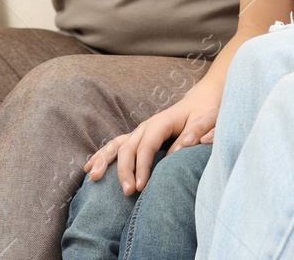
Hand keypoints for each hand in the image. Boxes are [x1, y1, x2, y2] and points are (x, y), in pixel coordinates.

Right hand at [82, 89, 219, 195]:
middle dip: (124, 170)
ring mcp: (140, 131)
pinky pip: (117, 146)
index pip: (146, 146)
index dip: (141, 166)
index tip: (141, 187)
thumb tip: (175, 154)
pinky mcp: (139, 137)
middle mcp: (146, 126)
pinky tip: (89, 168)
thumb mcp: (204, 121)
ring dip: (104, 160)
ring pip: (117, 145)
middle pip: (128, 147)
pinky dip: (102, 156)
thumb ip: (191, 136)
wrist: (201, 101)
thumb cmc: (203, 112)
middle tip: (127, 192)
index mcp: (161, 122)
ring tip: (93, 177)